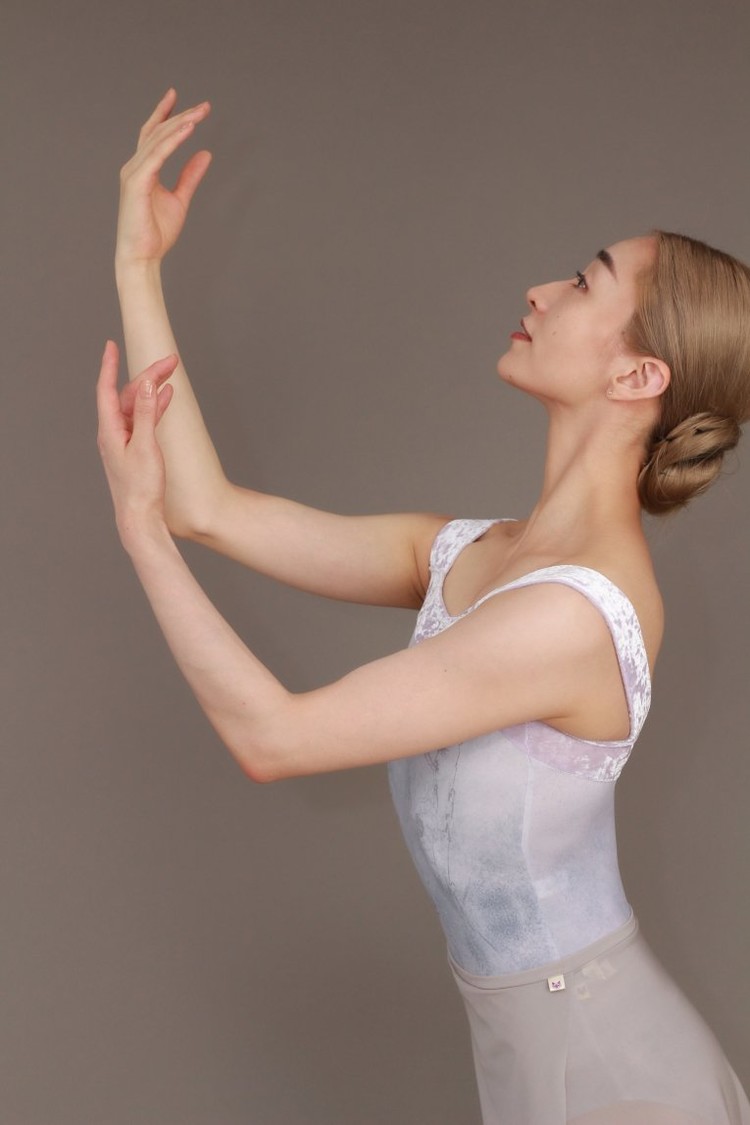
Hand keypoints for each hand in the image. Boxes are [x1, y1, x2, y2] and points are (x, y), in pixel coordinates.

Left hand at [97, 340, 176, 544]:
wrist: (140, 517)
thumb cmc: (141, 487)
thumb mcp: (145, 445)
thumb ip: (146, 413)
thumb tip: (147, 384)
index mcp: (109, 429)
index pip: (107, 389)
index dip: (109, 365)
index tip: (111, 345)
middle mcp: (113, 432)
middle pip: (128, 395)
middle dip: (148, 375)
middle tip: (170, 361)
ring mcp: (124, 440)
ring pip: (138, 406)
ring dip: (154, 390)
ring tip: (172, 374)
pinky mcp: (135, 449)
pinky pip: (144, 420)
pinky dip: (155, 407)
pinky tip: (167, 398)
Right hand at [116, 88, 211, 266]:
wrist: (142, 257)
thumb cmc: (156, 233)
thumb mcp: (180, 199)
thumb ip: (190, 176)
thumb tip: (206, 153)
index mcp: (142, 169)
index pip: (153, 134)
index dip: (165, 113)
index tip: (177, 96)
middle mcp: (135, 166)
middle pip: (158, 133)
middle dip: (181, 116)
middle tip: (205, 106)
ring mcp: (133, 173)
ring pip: (158, 140)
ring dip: (180, 124)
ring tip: (200, 114)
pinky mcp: (136, 183)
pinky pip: (157, 155)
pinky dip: (173, 141)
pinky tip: (188, 129)